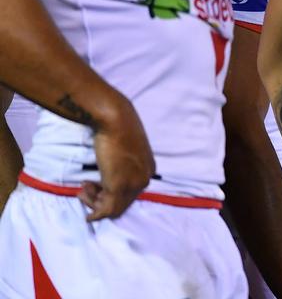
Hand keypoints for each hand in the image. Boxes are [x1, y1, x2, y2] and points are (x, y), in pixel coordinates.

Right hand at [80, 100, 153, 220]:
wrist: (115, 119)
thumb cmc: (117, 128)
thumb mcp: (124, 148)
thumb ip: (121, 162)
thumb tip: (109, 170)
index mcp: (147, 169)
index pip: (130, 192)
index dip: (110, 193)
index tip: (94, 184)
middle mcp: (144, 178)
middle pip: (123, 202)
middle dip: (101, 200)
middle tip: (84, 188)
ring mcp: (134, 183)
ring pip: (115, 208)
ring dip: (95, 203)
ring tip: (83, 189)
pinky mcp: (120, 185)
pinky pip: (108, 209)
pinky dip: (96, 213)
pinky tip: (86, 210)